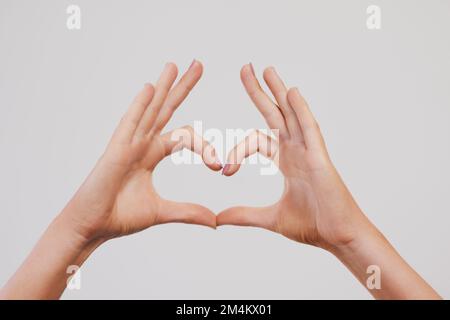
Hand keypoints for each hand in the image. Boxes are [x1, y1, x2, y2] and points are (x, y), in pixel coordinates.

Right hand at [63, 61, 220, 242]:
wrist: (92, 228)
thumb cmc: (119, 217)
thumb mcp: (162, 211)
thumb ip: (188, 212)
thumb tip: (215, 221)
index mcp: (151, 154)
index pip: (185, 136)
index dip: (205, 147)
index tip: (218, 166)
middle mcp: (141, 144)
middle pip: (166, 109)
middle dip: (182, 88)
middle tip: (198, 64)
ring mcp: (128, 144)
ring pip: (149, 110)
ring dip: (162, 87)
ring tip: (175, 65)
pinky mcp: (115, 151)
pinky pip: (130, 124)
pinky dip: (140, 106)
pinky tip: (151, 88)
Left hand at [217, 64, 368, 249]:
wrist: (338, 238)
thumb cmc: (313, 226)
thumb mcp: (270, 218)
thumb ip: (244, 215)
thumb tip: (218, 218)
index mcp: (286, 161)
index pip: (256, 140)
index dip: (236, 151)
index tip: (224, 171)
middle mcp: (297, 151)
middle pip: (275, 114)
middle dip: (260, 92)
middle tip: (246, 68)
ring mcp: (309, 152)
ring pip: (293, 115)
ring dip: (279, 92)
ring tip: (267, 70)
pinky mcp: (320, 158)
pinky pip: (310, 129)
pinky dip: (301, 111)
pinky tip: (290, 93)